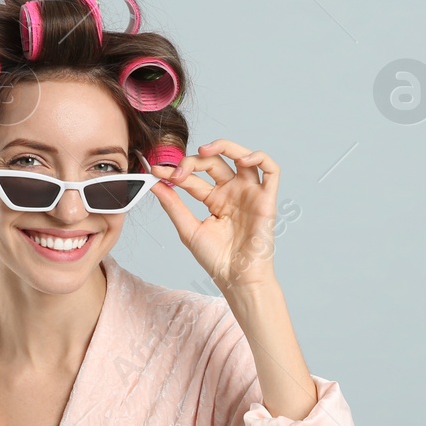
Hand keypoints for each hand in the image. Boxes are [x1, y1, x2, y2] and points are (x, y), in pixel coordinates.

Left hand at [149, 139, 279, 291]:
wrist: (237, 278)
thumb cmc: (216, 260)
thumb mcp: (188, 229)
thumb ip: (173, 204)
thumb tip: (154, 183)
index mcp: (214, 200)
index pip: (194, 177)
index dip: (175, 171)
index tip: (156, 171)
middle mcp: (232, 193)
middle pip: (215, 163)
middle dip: (193, 161)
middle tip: (178, 170)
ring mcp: (250, 194)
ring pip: (243, 157)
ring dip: (225, 147)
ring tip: (205, 151)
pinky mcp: (267, 198)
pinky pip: (271, 169)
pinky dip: (258, 157)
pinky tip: (241, 160)